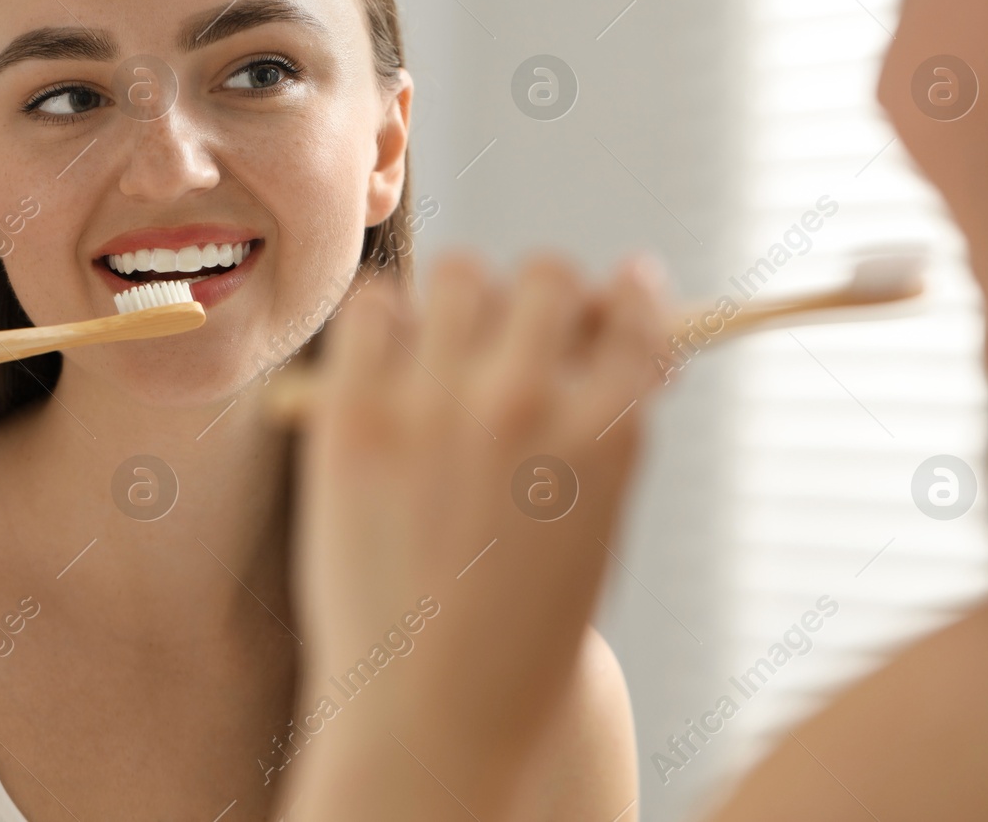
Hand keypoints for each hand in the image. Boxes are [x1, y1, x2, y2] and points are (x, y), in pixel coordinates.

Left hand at [286, 252, 668, 818]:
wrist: (430, 714)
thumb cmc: (521, 630)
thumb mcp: (598, 527)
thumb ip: (606, 426)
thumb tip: (615, 333)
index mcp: (605, 438)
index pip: (634, 313)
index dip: (629, 297)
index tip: (617, 298)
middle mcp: (525, 405)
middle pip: (549, 275)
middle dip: (548, 299)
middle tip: (525, 338)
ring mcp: (434, 405)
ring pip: (462, 274)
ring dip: (467, 303)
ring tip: (451, 354)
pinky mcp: (353, 414)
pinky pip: (374, 304)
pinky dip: (386, 320)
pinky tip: (391, 364)